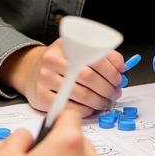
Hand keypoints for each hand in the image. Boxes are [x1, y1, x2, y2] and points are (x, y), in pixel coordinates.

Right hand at [2, 41, 123, 114]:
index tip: (119, 78)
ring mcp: (45, 78)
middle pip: (89, 77)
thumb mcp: (78, 50)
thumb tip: (122, 68)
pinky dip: (86, 110)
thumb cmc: (62, 61)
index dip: (111, 71)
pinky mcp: (41, 97)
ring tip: (106, 102)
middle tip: (115, 93)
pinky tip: (91, 108)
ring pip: (82, 94)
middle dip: (108, 88)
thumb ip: (101, 56)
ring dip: (100, 101)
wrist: (32, 70)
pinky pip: (70, 108)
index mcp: (66, 45)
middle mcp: (52, 60)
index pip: (95, 57)